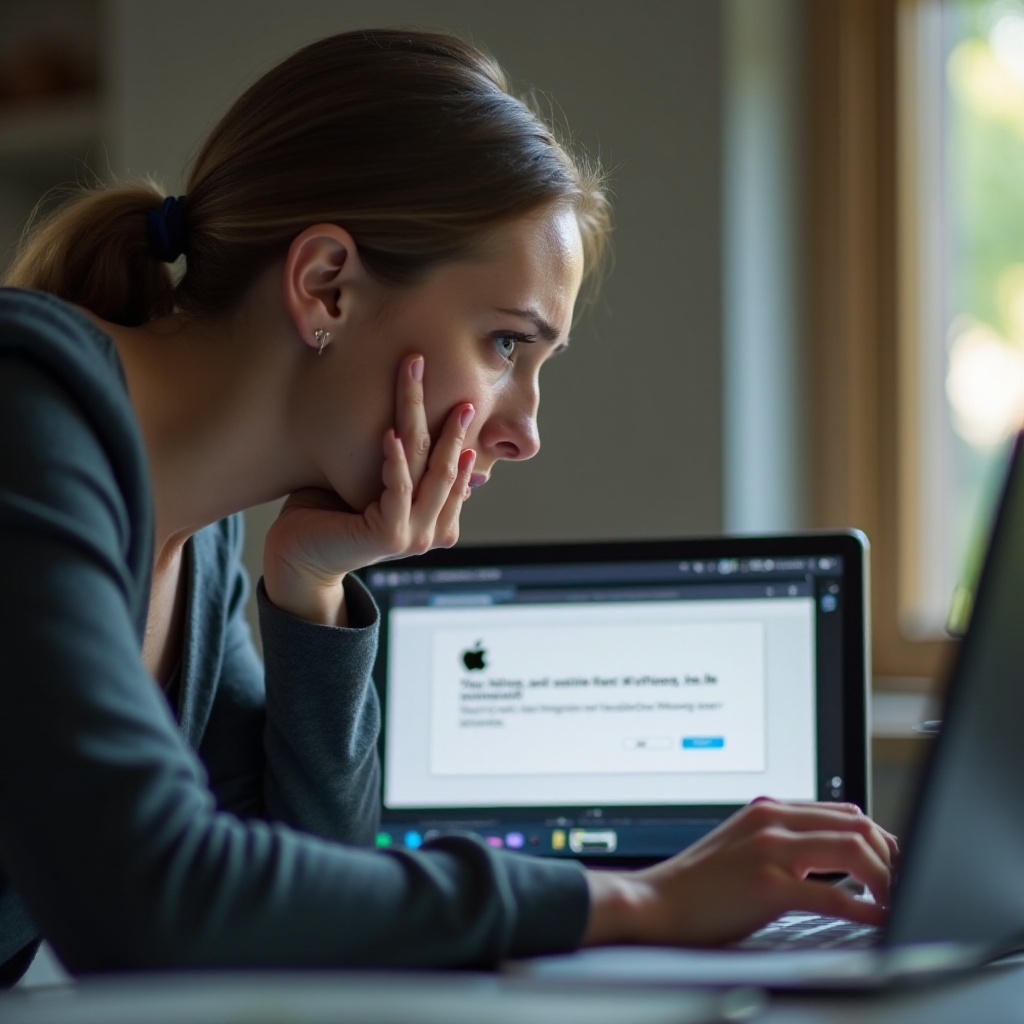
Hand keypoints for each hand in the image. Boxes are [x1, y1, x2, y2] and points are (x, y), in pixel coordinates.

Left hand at [263, 354, 475, 623]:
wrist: (296, 559)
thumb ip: (395, 467)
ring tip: (416, 380)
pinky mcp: (390, 535)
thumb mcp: (369, 485)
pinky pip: (399, 489)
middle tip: (459, 389)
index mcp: (434, 521)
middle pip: (446, 466)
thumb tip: (405, 426)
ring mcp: (415, 536)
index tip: (464, 404)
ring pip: (427, 469)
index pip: (453, 473)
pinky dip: (396, 460)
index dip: (458, 438)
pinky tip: (389, 432)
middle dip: (453, 425)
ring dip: (419, 417)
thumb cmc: (326, 516)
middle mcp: (431, 531)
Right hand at [583, 797, 898, 947]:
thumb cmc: (700, 884)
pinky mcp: (766, 884)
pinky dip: (864, 908)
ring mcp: (769, 849)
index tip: (896, 866)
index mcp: (768, 809)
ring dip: (885, 878)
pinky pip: (832, 894)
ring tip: (895, 901)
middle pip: (856, 824)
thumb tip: (839, 854)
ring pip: (852, 850)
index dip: (880, 839)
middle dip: (891, 856)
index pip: (843, 811)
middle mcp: (771, 820)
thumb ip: (786, 842)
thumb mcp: (744, 846)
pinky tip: (876, 919)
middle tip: (903, 886)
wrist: (655, 902)